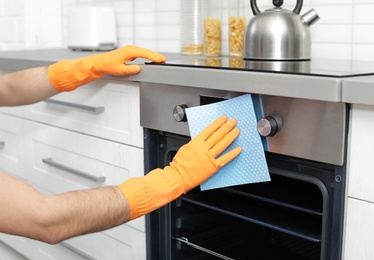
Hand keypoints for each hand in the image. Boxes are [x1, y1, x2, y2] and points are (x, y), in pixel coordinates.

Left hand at [48, 45, 165, 91]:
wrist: (99, 64)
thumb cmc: (106, 65)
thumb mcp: (119, 70)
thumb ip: (130, 70)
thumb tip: (138, 69)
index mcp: (129, 51)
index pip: (145, 54)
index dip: (154, 57)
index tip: (161, 60)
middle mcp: (130, 49)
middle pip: (146, 52)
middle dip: (156, 56)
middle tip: (164, 61)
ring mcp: (130, 50)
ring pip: (144, 52)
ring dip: (152, 56)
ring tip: (160, 61)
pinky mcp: (129, 53)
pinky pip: (141, 54)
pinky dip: (147, 56)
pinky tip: (151, 60)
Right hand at [118, 115, 241, 219]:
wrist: (178, 177)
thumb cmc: (179, 164)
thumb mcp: (186, 148)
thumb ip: (196, 143)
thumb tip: (203, 139)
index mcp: (196, 142)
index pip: (210, 129)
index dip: (218, 123)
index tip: (224, 118)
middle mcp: (204, 148)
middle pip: (218, 134)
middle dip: (227, 126)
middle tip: (233, 122)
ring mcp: (209, 157)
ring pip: (223, 144)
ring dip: (231, 136)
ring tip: (237, 131)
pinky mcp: (213, 166)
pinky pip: (225, 158)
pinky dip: (233, 153)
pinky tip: (238, 148)